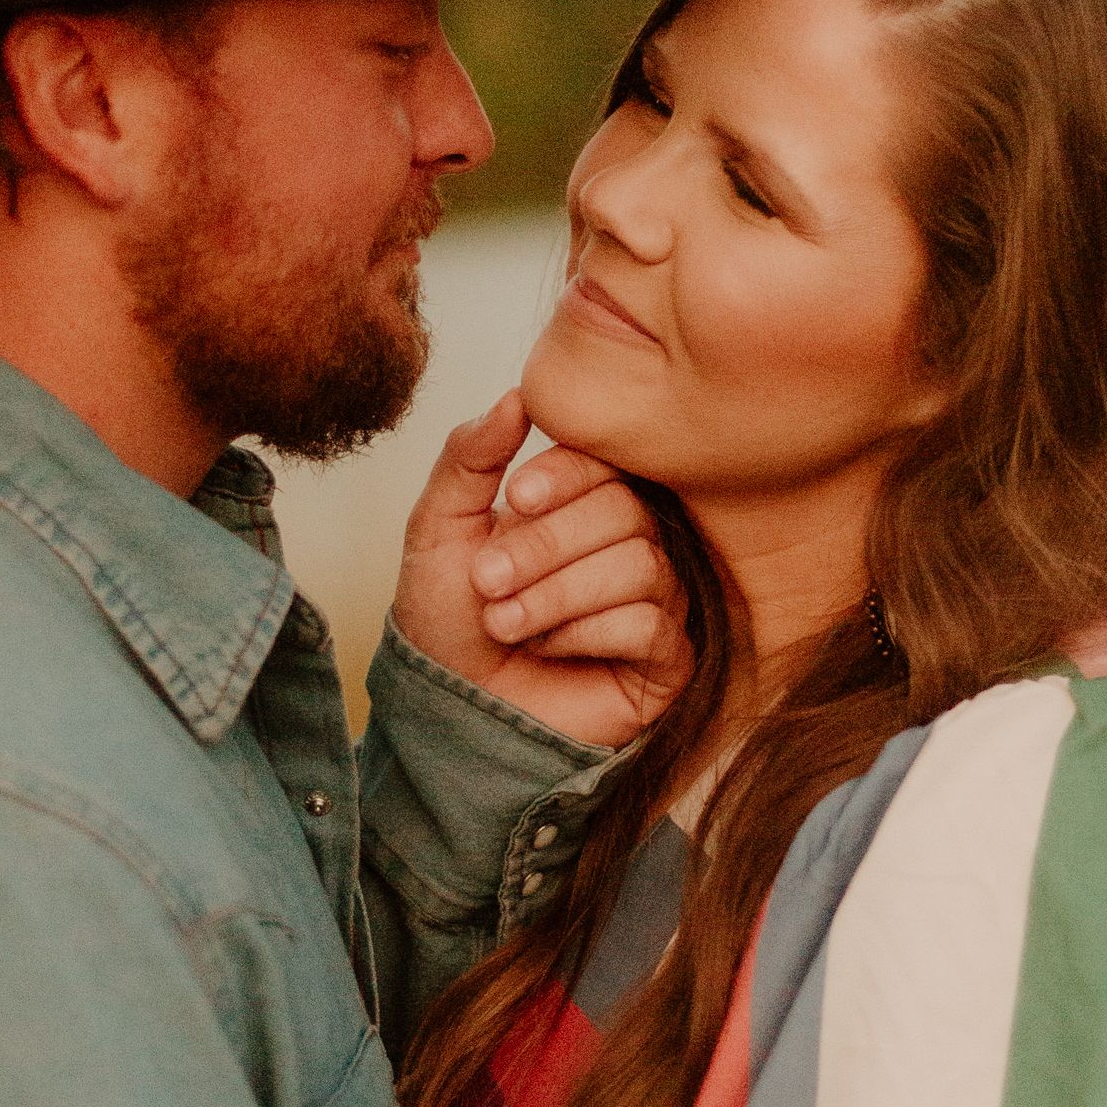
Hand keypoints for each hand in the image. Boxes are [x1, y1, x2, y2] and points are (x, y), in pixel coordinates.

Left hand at [392, 390, 693, 747]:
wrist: (450, 710)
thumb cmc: (447, 620)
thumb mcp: (439, 529)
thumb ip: (468, 457)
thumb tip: (516, 396)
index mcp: (580, 502)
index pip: (605, 462)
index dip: (565, 475)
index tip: (516, 497)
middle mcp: (628, 541)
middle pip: (623, 511)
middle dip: (545, 547)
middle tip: (487, 582)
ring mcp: (656, 598)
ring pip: (640, 565)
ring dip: (557, 595)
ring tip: (506, 622)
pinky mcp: (667, 658)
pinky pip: (652, 624)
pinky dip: (586, 634)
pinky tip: (550, 650)